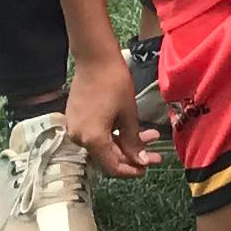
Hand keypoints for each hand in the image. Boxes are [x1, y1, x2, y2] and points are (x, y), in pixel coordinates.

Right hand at [63, 52, 161, 177]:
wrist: (95, 59)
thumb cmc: (114, 83)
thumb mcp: (129, 114)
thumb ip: (134, 141)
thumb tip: (142, 162)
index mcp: (92, 139)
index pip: (112, 167)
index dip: (130, 171)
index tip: (147, 168)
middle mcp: (79, 138)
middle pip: (107, 157)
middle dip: (132, 156)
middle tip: (155, 154)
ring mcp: (75, 129)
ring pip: (103, 146)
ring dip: (126, 144)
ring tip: (150, 136)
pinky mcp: (76, 120)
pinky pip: (96, 135)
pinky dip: (113, 135)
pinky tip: (132, 130)